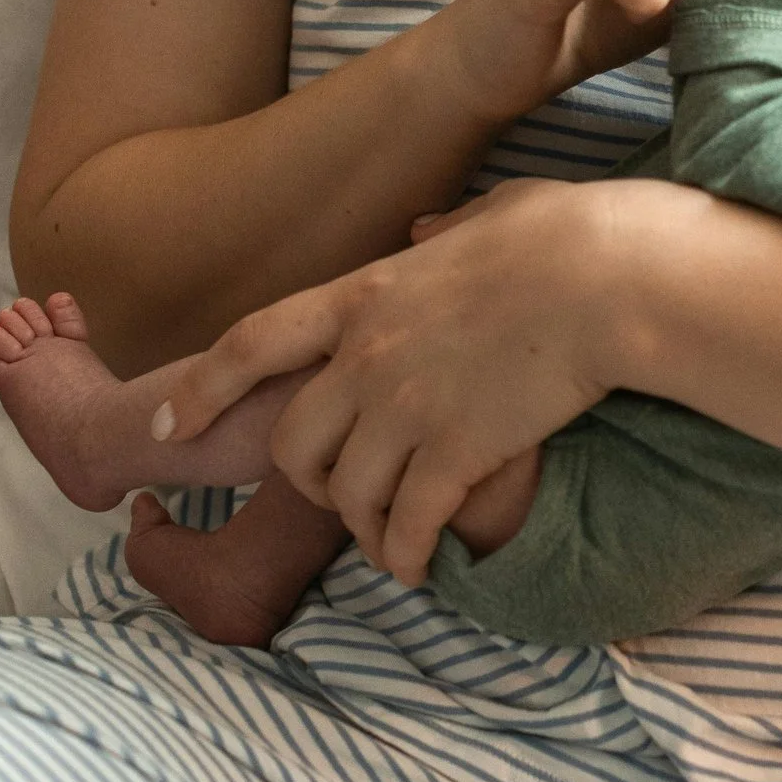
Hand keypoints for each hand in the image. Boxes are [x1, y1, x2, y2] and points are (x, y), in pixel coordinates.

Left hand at [146, 176, 675, 583]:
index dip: (200, 389)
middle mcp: (367, 355)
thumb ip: (445, 230)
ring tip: (392, 546)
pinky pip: (409, 525)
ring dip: (366, 529)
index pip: (250, 344)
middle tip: (341, 499)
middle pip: (293, 443)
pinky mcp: (457, 452)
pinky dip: (408, 556)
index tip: (165, 422)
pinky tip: (423, 568)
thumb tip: (426, 231)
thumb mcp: (491, 213)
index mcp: (364, 293)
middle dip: (307, 481)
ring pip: (348, 495)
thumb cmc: (570, 236)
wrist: (616, 279)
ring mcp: (408, 406)